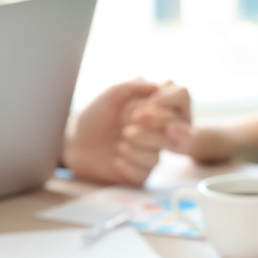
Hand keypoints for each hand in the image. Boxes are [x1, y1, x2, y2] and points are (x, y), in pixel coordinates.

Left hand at [65, 79, 187, 185]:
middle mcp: (160, 129)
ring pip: (158, 154)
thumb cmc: (94, 116)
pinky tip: (116, 159)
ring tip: (119, 143)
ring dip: (135, 147)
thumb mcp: (110, 94)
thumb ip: (133, 86)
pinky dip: (127, 164)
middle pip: (177, 130)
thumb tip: (158, 85)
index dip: (169, 101)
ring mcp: (153, 151)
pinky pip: (145, 171)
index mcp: (156, 107)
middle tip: (129, 123)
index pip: (181, 97)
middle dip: (151, 127)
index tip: (149, 105)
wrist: (75, 142)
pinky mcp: (142, 172)